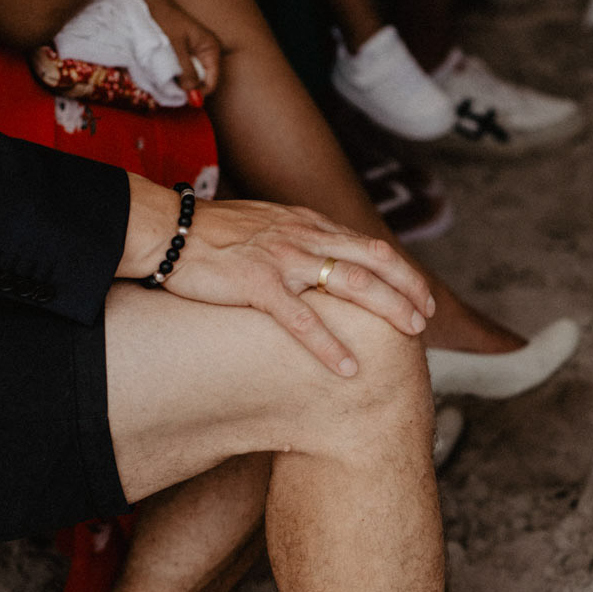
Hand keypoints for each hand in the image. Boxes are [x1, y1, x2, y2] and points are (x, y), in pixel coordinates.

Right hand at [118, 180, 434, 375]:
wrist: (166, 229)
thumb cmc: (211, 235)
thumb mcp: (266, 226)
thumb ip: (298, 240)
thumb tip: (322, 262)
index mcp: (307, 223)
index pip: (368, 246)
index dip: (401, 270)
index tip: (421, 294)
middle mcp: (303, 237)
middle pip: (373, 261)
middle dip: (407, 289)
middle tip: (426, 318)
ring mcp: (283, 260)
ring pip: (352, 283)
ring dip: (387, 309)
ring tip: (410, 335)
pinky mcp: (258, 285)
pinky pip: (303, 320)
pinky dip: (331, 346)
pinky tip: (349, 368)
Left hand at [137, 0, 220, 97]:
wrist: (153, 4)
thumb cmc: (166, 20)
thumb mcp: (176, 46)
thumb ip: (186, 69)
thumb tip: (191, 91)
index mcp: (211, 49)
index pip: (212, 82)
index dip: (199, 92)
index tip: (183, 97)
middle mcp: (207, 54)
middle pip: (202, 82)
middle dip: (189, 88)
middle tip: (172, 89)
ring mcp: (196, 56)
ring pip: (192, 79)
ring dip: (181, 82)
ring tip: (167, 78)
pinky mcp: (185, 56)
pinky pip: (184, 72)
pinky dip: (176, 75)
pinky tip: (166, 72)